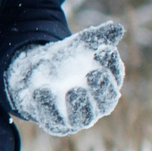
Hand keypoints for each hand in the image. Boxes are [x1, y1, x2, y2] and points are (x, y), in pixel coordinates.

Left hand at [5, 21, 124, 135]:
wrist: (34, 72)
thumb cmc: (66, 58)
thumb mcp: (82, 43)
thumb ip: (99, 37)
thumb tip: (117, 28)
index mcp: (105, 87)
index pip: (114, 79)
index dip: (112, 66)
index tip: (104, 50)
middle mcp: (93, 106)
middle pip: (104, 104)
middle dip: (101, 90)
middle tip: (93, 74)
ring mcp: (72, 117)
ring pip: (82, 119)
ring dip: (79, 105)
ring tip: (75, 90)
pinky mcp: (52, 122)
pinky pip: (52, 120)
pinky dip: (47, 107)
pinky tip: (42, 90)